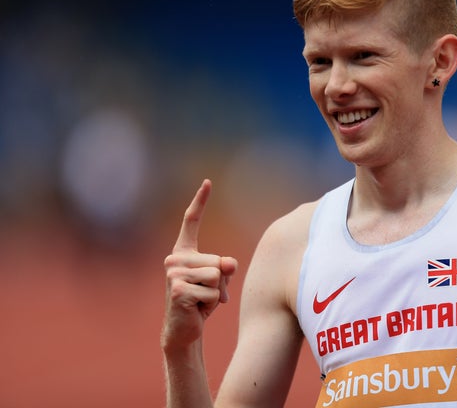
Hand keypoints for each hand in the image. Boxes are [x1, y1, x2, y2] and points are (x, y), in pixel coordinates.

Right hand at [162, 179, 237, 349]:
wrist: (184, 330)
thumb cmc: (201, 302)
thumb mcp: (218, 280)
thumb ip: (225, 267)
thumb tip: (227, 263)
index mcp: (184, 252)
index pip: (191, 221)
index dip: (200, 201)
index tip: (208, 181)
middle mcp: (175, 259)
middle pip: (218, 260)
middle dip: (221, 281)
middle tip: (206, 294)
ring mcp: (174, 274)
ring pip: (217, 275)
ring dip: (217, 293)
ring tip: (201, 301)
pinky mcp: (178, 290)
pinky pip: (212, 290)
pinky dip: (212, 303)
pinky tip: (197, 309)